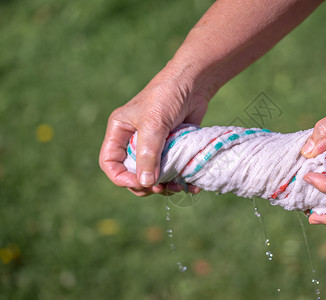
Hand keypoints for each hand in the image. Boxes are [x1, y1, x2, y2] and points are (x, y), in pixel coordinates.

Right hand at [99, 66, 208, 195]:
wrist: (193, 83)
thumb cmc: (167, 96)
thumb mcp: (154, 124)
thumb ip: (148, 154)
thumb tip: (145, 183)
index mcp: (120, 132)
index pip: (110, 163)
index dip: (122, 178)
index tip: (140, 183)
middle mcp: (134, 141)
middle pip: (133, 174)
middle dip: (146, 185)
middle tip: (162, 188)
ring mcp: (154, 146)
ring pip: (153, 176)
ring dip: (165, 186)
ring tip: (178, 187)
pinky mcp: (171, 149)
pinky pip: (171, 171)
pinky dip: (179, 180)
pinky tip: (191, 184)